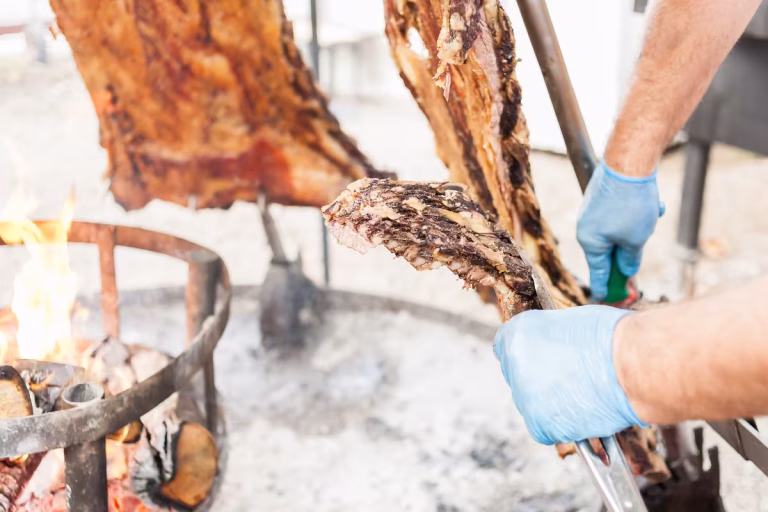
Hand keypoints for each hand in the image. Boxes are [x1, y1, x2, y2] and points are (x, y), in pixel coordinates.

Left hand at [493, 305, 645, 444]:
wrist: (631, 365)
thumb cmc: (612, 339)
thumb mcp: (570, 322)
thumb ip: (548, 336)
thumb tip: (550, 348)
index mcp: (519, 332)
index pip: (506, 348)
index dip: (526, 355)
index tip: (540, 361)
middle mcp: (514, 363)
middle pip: (518, 378)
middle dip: (538, 380)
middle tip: (567, 380)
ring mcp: (525, 395)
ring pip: (531, 405)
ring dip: (549, 404)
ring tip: (581, 395)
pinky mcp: (540, 423)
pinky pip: (545, 428)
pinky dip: (561, 426)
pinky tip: (581, 413)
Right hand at [577, 161, 663, 300]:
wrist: (629, 163)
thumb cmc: (631, 205)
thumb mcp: (636, 240)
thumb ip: (630, 259)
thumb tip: (627, 269)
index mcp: (590, 242)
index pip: (598, 273)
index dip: (607, 289)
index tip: (609, 301)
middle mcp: (586, 228)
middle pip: (608, 252)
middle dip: (628, 254)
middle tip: (639, 265)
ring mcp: (593, 212)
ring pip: (618, 233)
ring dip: (636, 232)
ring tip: (650, 217)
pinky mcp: (602, 199)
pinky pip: (619, 217)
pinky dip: (635, 216)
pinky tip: (649, 206)